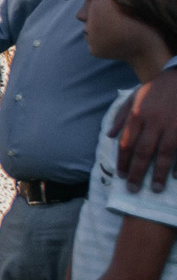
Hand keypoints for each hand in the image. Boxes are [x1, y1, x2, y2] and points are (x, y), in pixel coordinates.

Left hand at [114, 67, 176, 188]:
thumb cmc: (156, 89)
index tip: (121, 176)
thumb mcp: (134, 97)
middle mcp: (154, 122)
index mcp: (138, 115)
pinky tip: (176, 176)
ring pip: (165, 153)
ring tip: (156, 189)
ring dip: (160, 173)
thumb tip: (109, 135)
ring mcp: (173, 125)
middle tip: (133, 189)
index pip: (127, 143)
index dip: (123, 161)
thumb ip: (121, 117)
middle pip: (143, 152)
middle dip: (137, 172)